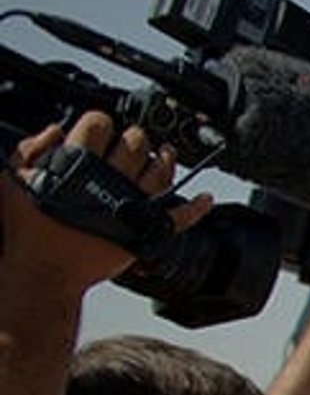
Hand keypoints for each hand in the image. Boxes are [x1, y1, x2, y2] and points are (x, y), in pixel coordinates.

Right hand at [3, 113, 213, 297]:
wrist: (44, 271)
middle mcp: (110, 180)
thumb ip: (31, 150)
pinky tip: (205, 197)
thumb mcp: (13, 181)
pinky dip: (197, 207)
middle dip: (133, 138)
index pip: (99, 125)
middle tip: (131, 141)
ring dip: (164, 158)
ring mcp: (131, 205)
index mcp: (78, 164)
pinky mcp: (144, 231)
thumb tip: (55, 129)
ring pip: (160, 172)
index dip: (100, 122)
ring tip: (165, 153)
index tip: (99, 128)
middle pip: (134, 144)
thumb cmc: (27, 229)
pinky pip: (179, 217)